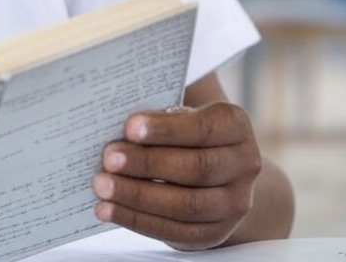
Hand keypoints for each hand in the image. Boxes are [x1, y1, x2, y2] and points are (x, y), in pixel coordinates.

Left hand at [92, 102, 261, 250]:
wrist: (217, 175)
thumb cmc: (186, 134)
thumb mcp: (181, 114)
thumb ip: (158, 114)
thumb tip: (115, 120)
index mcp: (235, 126)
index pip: (204, 128)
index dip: (166, 129)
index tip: (129, 127)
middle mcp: (243, 165)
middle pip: (196, 168)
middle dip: (147, 163)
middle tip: (108, 158)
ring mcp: (234, 203)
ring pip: (186, 205)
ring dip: (137, 195)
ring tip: (102, 185)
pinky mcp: (214, 232)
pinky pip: (175, 231)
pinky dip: (137, 220)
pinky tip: (108, 209)